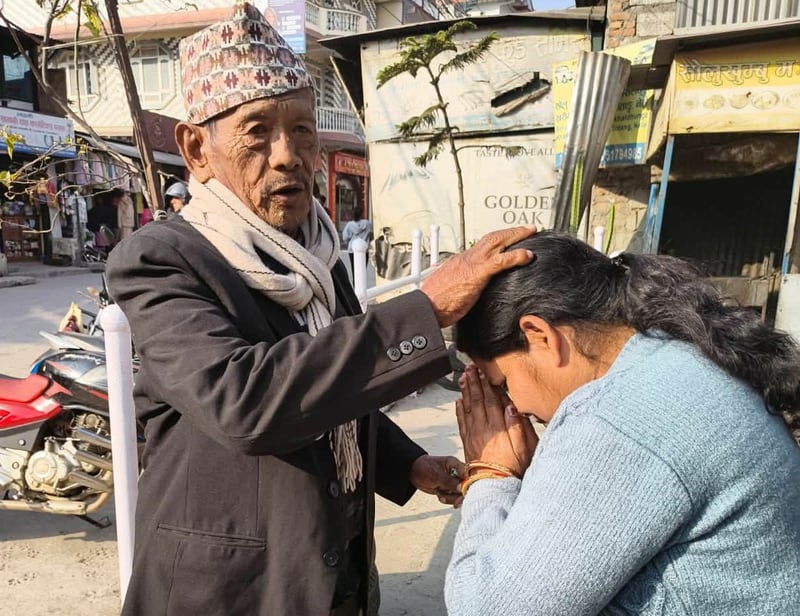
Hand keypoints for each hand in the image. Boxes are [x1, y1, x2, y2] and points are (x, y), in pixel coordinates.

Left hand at [409, 454, 466, 506]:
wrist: (412, 472)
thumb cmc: (424, 467)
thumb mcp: (437, 474)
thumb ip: (450, 481)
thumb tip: (462, 488)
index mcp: (455, 465)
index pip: (468, 475)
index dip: (468, 485)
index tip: (463, 492)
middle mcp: (456, 473)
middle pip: (465, 487)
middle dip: (459, 495)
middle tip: (455, 502)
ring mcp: (452, 482)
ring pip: (459, 494)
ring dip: (451, 498)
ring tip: (441, 495)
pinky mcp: (447, 489)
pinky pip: (452, 497)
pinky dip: (446, 499)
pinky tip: (439, 495)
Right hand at [420, 226, 535, 327]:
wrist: (425, 307)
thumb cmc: (434, 304)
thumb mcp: (449, 290)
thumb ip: (460, 286)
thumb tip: (465, 291)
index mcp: (459, 261)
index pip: (482, 246)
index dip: (497, 241)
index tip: (507, 240)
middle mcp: (466, 257)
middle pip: (491, 238)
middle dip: (510, 232)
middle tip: (526, 229)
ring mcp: (472, 263)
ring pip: (497, 241)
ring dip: (516, 235)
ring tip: (531, 233)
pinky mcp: (477, 273)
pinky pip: (501, 260)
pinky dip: (516, 256)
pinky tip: (528, 255)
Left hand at [456, 365, 537, 476]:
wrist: (495, 488)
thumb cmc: (513, 469)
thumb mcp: (523, 447)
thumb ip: (517, 425)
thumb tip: (511, 405)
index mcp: (497, 427)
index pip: (492, 400)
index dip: (487, 384)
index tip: (483, 372)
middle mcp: (483, 428)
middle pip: (477, 400)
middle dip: (474, 382)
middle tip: (470, 368)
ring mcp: (474, 435)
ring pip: (468, 408)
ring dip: (465, 391)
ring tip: (463, 378)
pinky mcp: (468, 443)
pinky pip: (462, 422)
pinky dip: (460, 410)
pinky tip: (459, 401)